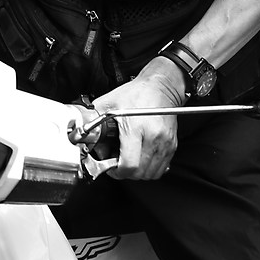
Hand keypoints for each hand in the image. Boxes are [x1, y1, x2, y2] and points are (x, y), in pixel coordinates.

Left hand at [90, 63, 185, 180]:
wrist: (162, 86)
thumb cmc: (137, 93)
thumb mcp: (109, 103)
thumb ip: (94, 122)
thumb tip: (88, 140)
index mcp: (136, 128)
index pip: (129, 164)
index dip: (117, 172)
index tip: (111, 167)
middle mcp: (153, 137)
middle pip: (139, 172)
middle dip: (126, 173)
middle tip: (118, 165)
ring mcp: (165, 142)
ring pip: (151, 174)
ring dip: (139, 172)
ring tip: (130, 161)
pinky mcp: (172, 145)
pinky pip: (161, 168)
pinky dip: (150, 169)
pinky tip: (142, 159)